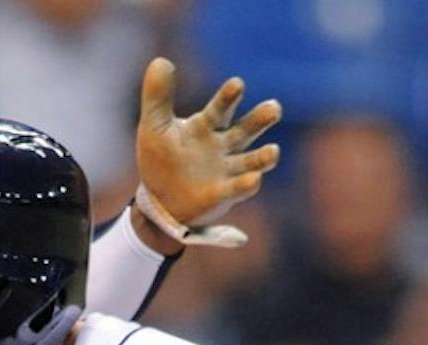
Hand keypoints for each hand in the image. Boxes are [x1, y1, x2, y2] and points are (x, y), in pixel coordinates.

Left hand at [135, 56, 280, 243]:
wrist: (159, 201)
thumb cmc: (161, 160)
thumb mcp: (154, 127)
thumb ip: (157, 97)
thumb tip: (160, 60)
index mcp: (207, 126)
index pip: (221, 107)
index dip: (229, 97)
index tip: (237, 84)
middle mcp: (224, 145)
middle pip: (247, 129)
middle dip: (261, 119)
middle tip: (273, 108)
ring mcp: (228, 169)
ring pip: (253, 160)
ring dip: (264, 156)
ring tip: (272, 152)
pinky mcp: (226, 193)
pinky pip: (240, 188)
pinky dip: (248, 184)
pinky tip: (254, 179)